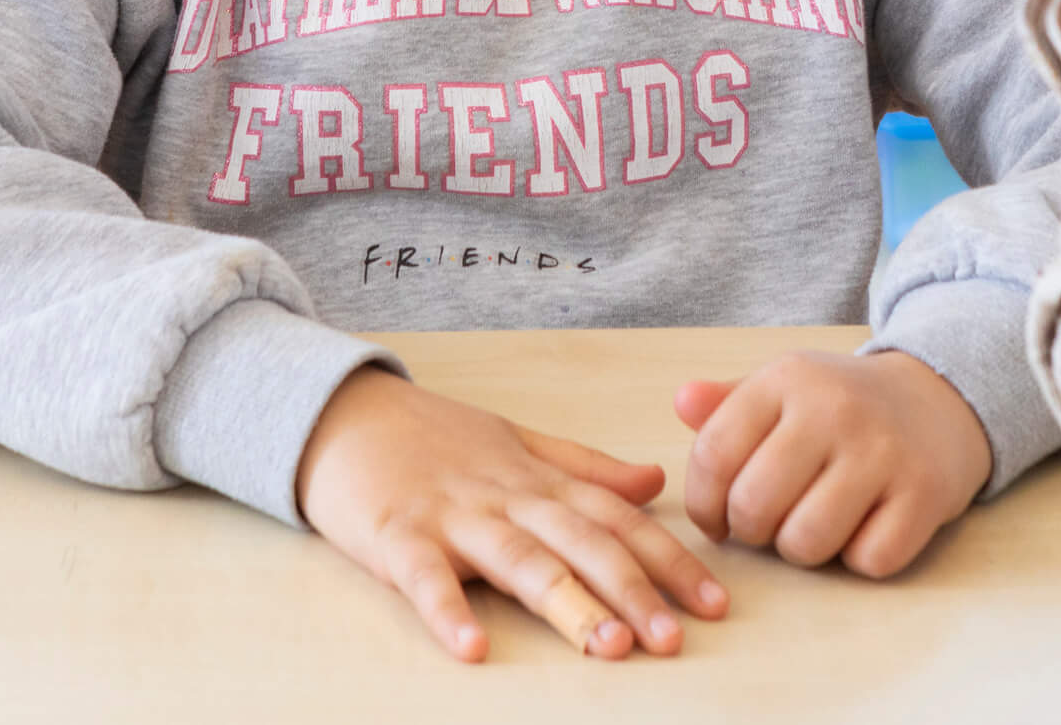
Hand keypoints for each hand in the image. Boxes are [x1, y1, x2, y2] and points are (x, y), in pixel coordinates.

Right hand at [295, 367, 728, 661]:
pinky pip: (425, 578)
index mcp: (541, 481)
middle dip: (634, 592)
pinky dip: (448, 611)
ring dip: (567, 605)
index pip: (619, 520)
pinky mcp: (397, 536)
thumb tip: (656, 482)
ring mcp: (453, 516)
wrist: (346, 412)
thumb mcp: (520, 444)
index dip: (669, 561)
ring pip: (520, 562)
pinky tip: (472, 648)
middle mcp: (508, 497)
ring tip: (608, 648)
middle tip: (675, 639)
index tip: (715, 603)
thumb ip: (587, 469)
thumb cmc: (436, 438)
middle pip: (582, 544)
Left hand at [675, 350, 990, 578]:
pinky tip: (865, 526)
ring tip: (816, 523)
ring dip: (803, 550)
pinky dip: (859, 558)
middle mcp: (834, 409)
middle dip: (753, 532)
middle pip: (754, 507)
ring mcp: (883, 451)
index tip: (718, 519)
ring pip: (806, 542)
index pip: (713, 454)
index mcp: (787, 380)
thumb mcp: (784, 389)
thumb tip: (682, 402)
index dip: (703, 504)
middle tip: (772, 522)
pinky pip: (867, 560)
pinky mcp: (925, 493)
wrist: (940, 399)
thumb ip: (726, 404)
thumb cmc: (843, 406)